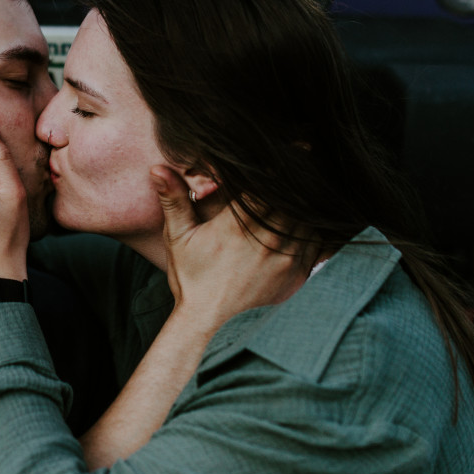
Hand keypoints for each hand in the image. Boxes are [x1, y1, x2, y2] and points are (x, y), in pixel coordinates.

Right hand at [152, 167, 312, 333]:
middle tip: (300, 163)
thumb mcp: (178, 237)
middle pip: (292, 197)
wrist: (209, 323)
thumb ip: (174, 199)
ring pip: (308, 218)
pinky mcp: (298, 275)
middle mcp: (267, 239)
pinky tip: (305, 221)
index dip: (276, 166)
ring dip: (305, 204)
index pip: (267, 183)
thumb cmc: (191, 277)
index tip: (285, 150)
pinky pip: (317, 243)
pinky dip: (313, 229)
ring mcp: (286, 258)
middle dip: (294, 182)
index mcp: (238, 224)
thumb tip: (156, 168)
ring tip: (304, 189)